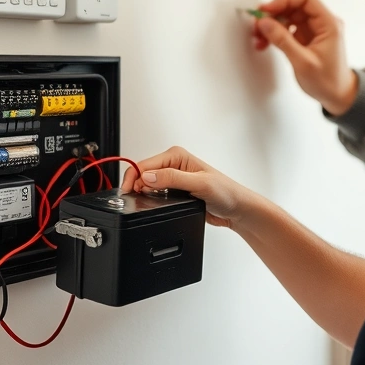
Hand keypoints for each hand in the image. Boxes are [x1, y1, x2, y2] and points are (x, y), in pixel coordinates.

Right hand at [120, 146, 264, 228]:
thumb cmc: (226, 193)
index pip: (145, 164)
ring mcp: (173, 177)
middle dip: (136, 186)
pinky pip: (154, 193)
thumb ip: (173, 179)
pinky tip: (153, 204)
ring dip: (142, 193)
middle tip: (135, 199)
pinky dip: (149, 199)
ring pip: (146, 183)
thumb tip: (148, 176)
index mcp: (177, 155)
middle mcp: (173, 164)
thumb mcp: (199, 184)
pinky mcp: (174, 190)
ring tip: (144, 202)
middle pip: (143, 173)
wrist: (236, 208)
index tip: (128, 191)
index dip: (134, 177)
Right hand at [252, 0, 357, 115]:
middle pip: (294, 6)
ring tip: (259, 37)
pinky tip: (266, 42)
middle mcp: (322, 23)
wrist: (337, 96)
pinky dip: (275, 33)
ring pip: (288, 17)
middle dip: (274, 14)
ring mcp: (313, 30)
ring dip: (272, 25)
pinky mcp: (306, 38)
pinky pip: (287, 29)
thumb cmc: (328, 81)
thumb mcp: (303, 61)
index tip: (266, 10)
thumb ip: (283, 40)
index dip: (284, 0)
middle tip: (258, 25)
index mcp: (328, 24)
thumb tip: (265, 23)